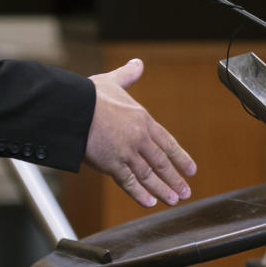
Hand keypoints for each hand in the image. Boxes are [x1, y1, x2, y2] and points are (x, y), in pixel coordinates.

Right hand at [85, 58, 195, 207]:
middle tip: (185, 192)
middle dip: (175, 178)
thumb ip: (128, 76)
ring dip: (162, 189)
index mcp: (142, 119)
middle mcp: (139, 138)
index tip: (191, 169)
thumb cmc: (90, 94)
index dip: (180, 157)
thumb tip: (138, 64)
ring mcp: (126, 153)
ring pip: (149, 175)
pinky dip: (140, 194)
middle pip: (161, 162)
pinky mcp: (112, 164)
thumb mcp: (114, 81)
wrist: (74, 109)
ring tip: (173, 200)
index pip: (167, 141)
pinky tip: (149, 202)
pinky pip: (129, 182)